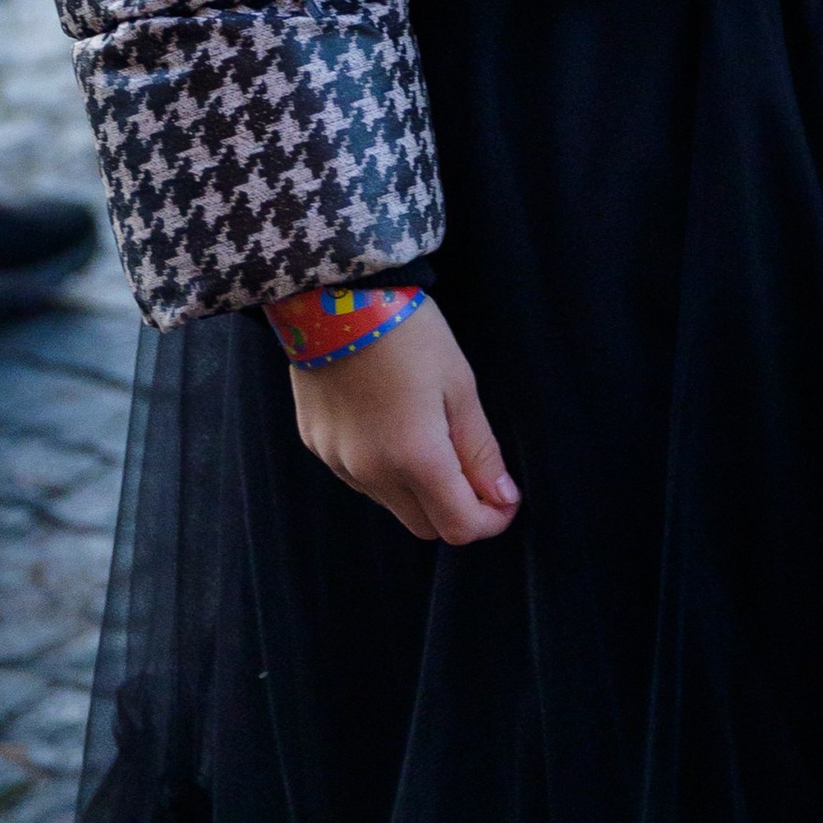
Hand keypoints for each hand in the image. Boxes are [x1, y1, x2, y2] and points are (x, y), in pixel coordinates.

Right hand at [286, 298, 520, 543]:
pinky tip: (389, 421)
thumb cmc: (407, 331)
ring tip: (428, 430)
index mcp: (414, 459)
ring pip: (391, 503)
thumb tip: (503, 497)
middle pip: (424, 526)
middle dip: (456, 509)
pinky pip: (359, 478)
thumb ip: (480, 450)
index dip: (491, 520)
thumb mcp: (459, 384)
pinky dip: (384, 467)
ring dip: (418, 489)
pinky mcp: (316, 445)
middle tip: (473, 466)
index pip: (459, 528)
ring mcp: (338, 462)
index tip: (506, 497)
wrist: (332, 294)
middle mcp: (371, 473)